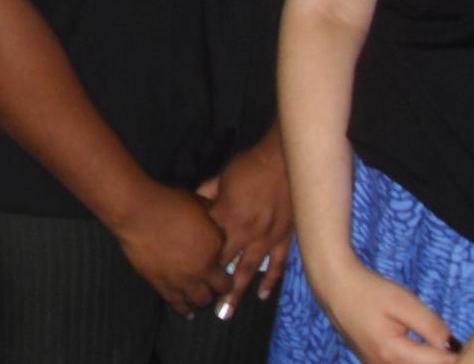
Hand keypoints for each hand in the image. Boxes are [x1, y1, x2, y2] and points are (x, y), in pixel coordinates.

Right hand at [111, 182, 229, 314]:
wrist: (138, 212)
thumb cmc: (167, 202)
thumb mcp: (197, 201)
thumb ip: (211, 215)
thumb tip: (216, 219)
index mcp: (215, 246)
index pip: (229, 261)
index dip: (225, 264)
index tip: (221, 264)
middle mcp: (203, 267)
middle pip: (220, 288)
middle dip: (219, 285)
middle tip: (214, 282)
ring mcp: (183, 280)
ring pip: (201, 301)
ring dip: (203, 298)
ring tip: (200, 296)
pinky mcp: (163, 286)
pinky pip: (178, 305)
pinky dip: (185, 309)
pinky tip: (187, 311)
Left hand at [196, 130, 292, 318]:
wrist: (284, 161)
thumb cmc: (250, 166)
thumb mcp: (222, 177)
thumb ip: (207, 195)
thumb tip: (195, 206)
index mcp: (228, 216)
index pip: (210, 244)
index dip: (199, 260)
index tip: (189, 275)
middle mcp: (247, 232)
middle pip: (226, 263)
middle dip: (214, 284)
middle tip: (202, 304)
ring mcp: (267, 237)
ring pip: (250, 271)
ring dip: (238, 292)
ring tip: (226, 312)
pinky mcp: (284, 238)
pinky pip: (278, 264)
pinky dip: (270, 281)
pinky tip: (262, 295)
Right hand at [311, 256, 458, 363]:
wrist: (334, 286)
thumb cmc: (368, 290)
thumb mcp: (403, 301)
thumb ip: (431, 325)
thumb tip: (453, 346)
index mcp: (393, 353)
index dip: (455, 354)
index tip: (462, 344)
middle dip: (439, 358)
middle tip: (445, 339)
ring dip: (425, 359)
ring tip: (429, 341)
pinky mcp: (372, 363)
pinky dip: (412, 359)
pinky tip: (416, 346)